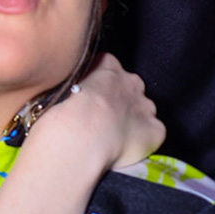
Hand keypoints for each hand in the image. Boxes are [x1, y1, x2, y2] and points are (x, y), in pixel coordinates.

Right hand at [28, 52, 165, 171]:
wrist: (80, 133)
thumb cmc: (61, 109)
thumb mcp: (60, 85)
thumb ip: (72, 84)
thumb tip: (66, 94)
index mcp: (107, 64)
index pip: (108, 65)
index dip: (100, 83)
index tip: (90, 96)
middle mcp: (130, 81)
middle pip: (131, 86)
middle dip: (121, 99)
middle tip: (102, 118)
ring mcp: (146, 106)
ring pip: (144, 109)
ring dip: (133, 119)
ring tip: (114, 136)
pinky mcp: (155, 130)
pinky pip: (154, 133)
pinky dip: (144, 140)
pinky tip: (128, 148)